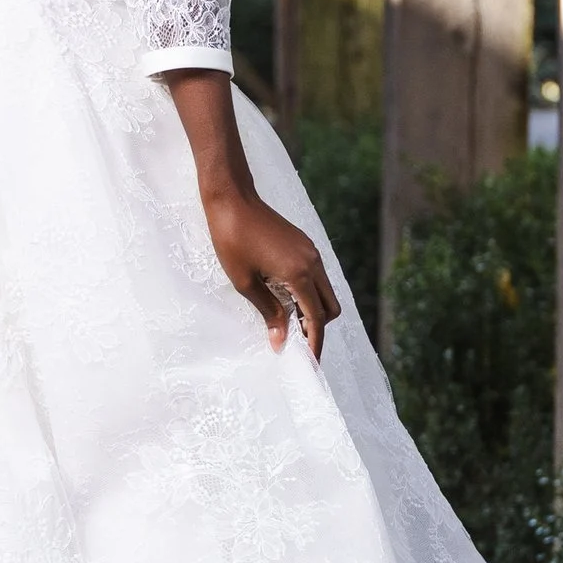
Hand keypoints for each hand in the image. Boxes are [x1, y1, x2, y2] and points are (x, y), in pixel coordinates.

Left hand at [201, 181, 339, 359]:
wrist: (232, 198)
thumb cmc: (231, 239)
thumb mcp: (245, 282)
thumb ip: (268, 312)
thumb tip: (281, 341)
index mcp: (299, 273)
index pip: (316, 318)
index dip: (315, 344)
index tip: (310, 364)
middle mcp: (313, 262)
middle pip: (330, 308)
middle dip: (318, 329)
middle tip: (297, 344)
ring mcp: (311, 252)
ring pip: (326, 292)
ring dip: (314, 311)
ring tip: (290, 324)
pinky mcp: (304, 245)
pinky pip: (317, 277)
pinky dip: (308, 294)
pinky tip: (286, 299)